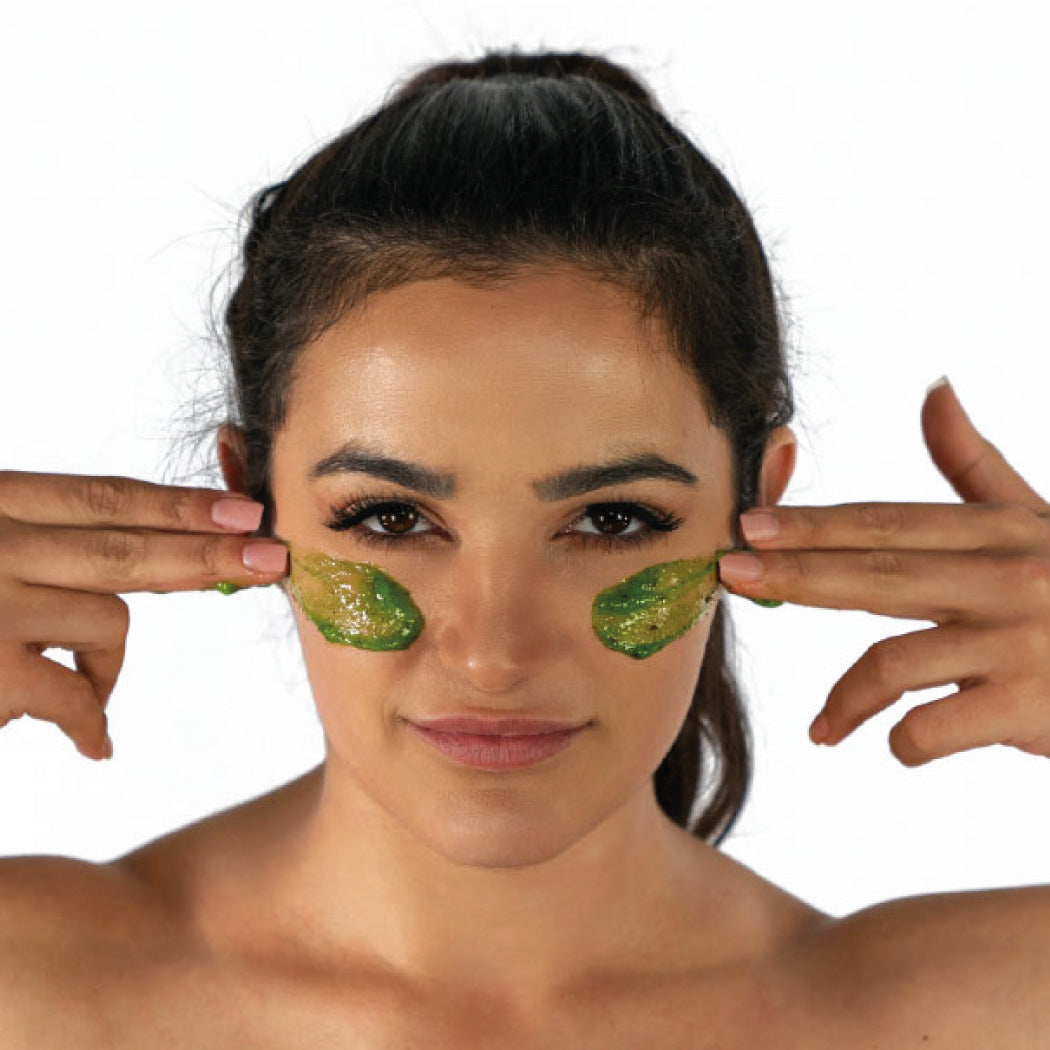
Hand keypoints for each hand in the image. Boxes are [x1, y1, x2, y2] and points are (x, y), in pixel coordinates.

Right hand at [0, 472, 288, 760]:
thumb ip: (46, 551)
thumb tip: (156, 556)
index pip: (100, 496)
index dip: (180, 503)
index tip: (247, 510)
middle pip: (125, 546)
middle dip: (210, 555)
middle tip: (276, 560)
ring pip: (108, 621)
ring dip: (111, 665)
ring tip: (88, 694)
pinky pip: (77, 695)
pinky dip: (93, 721)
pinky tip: (93, 743)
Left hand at [716, 379, 1049, 767]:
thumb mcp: (1040, 519)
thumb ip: (977, 465)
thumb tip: (934, 387)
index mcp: (1002, 533)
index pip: (888, 524)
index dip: (813, 526)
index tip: (748, 527)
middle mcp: (1009, 579)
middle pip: (877, 575)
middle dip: (796, 576)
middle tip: (729, 576)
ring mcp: (1019, 643)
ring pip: (892, 662)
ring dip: (844, 699)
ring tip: (822, 727)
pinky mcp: (1031, 707)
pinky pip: (932, 728)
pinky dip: (903, 742)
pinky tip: (897, 746)